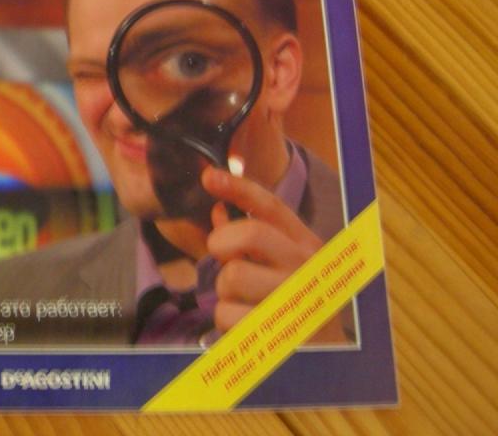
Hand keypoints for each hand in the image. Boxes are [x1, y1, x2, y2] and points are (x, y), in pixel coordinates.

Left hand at [202, 166, 344, 340]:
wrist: (330, 361)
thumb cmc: (295, 306)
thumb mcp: (282, 267)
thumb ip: (250, 239)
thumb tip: (217, 211)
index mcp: (308, 246)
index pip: (271, 206)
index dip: (237, 186)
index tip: (208, 175)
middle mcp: (308, 267)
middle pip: (248, 234)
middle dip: (223, 247)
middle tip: (229, 263)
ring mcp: (298, 300)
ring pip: (230, 278)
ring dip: (224, 295)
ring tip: (246, 306)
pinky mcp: (281, 333)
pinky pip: (226, 315)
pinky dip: (227, 324)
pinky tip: (248, 329)